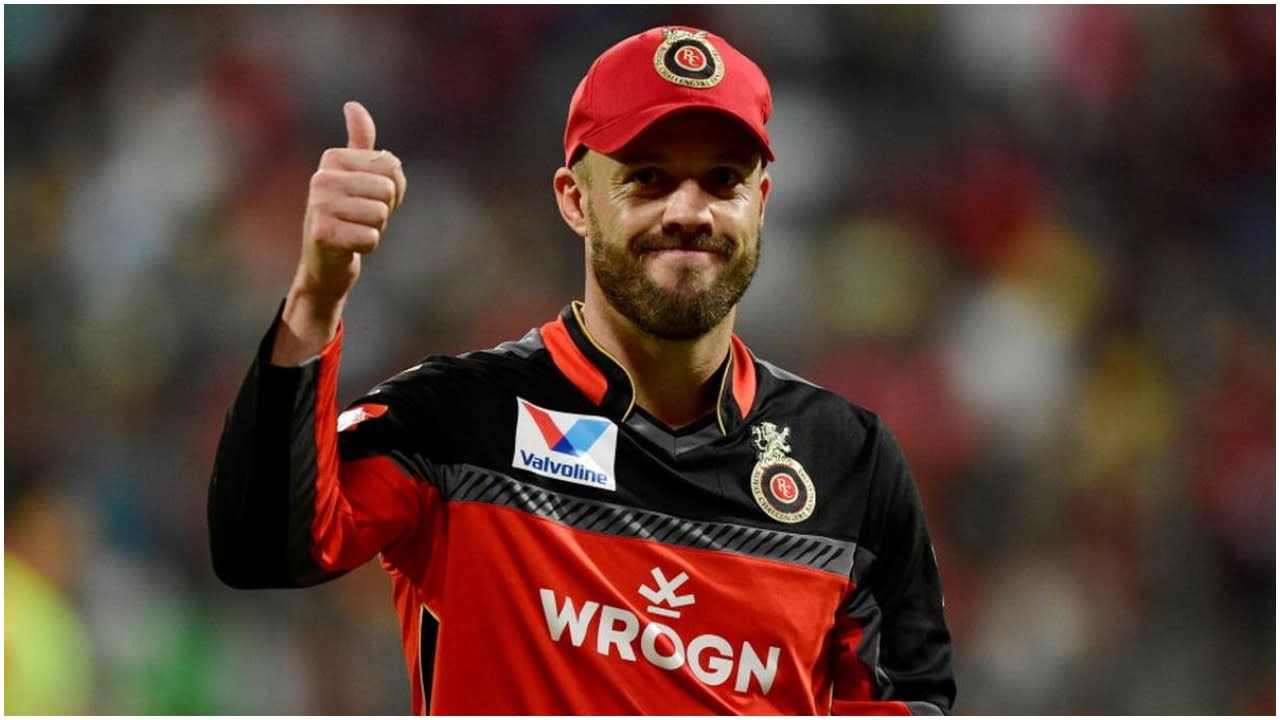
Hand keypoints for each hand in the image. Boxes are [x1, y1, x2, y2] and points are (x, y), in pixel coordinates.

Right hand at [273, 101, 407, 364]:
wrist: (325, 261)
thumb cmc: (348, 215)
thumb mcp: (356, 176)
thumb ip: (361, 142)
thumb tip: (352, 105)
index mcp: (332, 158)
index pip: (392, 166)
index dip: (392, 189)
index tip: (368, 197)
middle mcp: (320, 178)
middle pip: (387, 190)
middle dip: (384, 210)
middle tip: (361, 218)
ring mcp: (318, 205)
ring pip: (380, 214)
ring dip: (375, 229)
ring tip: (354, 230)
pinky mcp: (321, 234)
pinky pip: (370, 237)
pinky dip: (366, 246)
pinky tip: (349, 246)